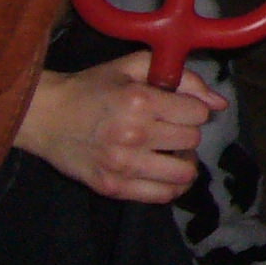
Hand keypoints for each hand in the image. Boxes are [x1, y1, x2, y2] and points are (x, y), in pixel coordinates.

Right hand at [16, 52, 225, 201]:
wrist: (45, 116)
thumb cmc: (91, 88)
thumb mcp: (134, 68)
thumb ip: (183, 78)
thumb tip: (220, 103)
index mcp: (140, 100)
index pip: (198, 113)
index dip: (193, 109)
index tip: (178, 108)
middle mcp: (134, 134)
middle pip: (192, 141)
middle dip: (186, 133)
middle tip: (169, 129)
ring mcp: (122, 165)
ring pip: (184, 173)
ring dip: (183, 163)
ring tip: (169, 153)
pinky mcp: (113, 187)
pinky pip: (162, 196)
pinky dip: (170, 187)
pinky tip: (162, 173)